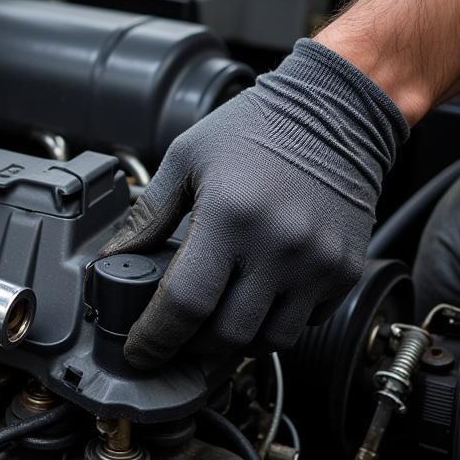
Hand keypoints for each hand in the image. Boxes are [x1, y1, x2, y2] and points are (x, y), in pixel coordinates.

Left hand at [99, 39, 407, 368]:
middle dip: (191, 347)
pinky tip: (257, 297)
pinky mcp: (345, 270)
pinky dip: (275, 322)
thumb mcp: (186, 157)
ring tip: (215, 321)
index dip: (155, 339)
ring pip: (269, 341)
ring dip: (235, 343)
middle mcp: (278, 246)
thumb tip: (114, 258)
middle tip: (175, 337)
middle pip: (226, 336)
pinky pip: (305, 322)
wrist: (335, 109)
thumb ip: (148, 213)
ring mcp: (317, 263)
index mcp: (230, 216)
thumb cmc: (255, 127)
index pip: (185, 304)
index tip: (139, 351)